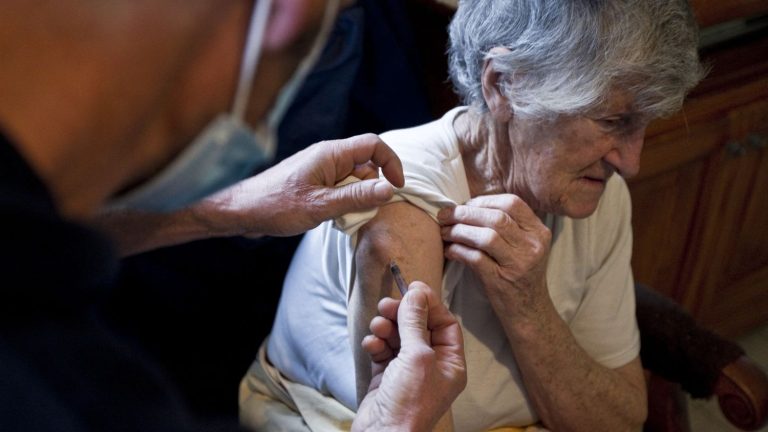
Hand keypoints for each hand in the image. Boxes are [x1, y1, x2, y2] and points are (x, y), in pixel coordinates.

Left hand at [189, 133, 403, 237]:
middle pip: (366, 165)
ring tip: (340, 219)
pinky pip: (340, 190)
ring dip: (356, 200)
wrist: (241, 212)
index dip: (391, 163)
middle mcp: (327, 158)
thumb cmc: (274, 206)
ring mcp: (320, 171)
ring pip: (354, 180)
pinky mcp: (314, 184)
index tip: (397, 188)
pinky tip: (330, 219)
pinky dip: (343, 204)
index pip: (374, 145)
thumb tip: (389, 190)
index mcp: (330, 154)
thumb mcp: (320, 206)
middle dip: (372, 189)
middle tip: (361, 212)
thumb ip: (356, 197)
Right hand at [352, 282, 465, 431]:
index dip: (430, 305)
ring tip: (377, 326)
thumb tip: (416, 293)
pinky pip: (382, 351)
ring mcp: (407, 372)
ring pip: (398, 337)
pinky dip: (376, 344)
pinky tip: (372, 344)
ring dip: (386, 327)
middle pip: (419, 327)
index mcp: (450, 364)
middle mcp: (431, 367)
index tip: (413, 288)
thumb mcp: (417, 356)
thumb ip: (415, 322)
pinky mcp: (386, 377)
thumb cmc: (409, 403)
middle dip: (403, 314)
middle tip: (387, 305)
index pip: (445, 324)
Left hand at [437, 194, 551, 319]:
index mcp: (539, 232)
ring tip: (444, 231)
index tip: (465, 205)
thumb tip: (467, 206)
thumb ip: (507, 226)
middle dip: (465, 213)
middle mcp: (533, 246)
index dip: (484, 201)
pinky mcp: (502, 280)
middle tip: (445, 215)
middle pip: (496, 218)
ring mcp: (519, 264)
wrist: (528, 312)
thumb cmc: (518, 275)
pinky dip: (458, 251)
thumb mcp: (523, 247)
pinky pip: (475, 258)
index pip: (511, 203)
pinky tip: (449, 250)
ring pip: (485, 236)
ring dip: (459, 231)